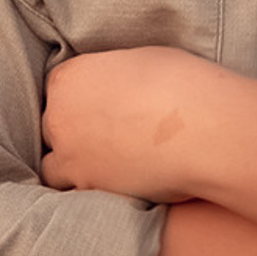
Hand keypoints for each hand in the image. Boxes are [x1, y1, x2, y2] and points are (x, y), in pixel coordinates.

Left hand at [41, 48, 230, 202]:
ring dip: (74, 167)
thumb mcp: (140, 62)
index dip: (79, 102)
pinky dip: (88, 192)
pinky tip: (111, 188)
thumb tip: (120, 86)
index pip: (59, 91)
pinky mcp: (88, 187)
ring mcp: (70, 155)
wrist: (203, 128)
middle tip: (107, 138)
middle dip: (75, 133)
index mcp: (70, 78)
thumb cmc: (181, 85)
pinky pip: (74, 194)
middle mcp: (59, 116)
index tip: (99, 110)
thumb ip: (115, 77)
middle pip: (54, 128)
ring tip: (106, 168)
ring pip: (54, 166)